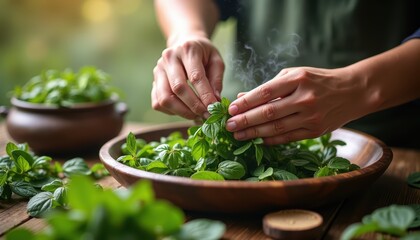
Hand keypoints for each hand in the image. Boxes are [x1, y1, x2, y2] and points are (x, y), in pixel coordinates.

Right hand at [152, 35, 224, 119]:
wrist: (184, 42)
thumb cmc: (203, 54)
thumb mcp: (216, 61)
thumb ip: (217, 80)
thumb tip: (216, 101)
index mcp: (188, 49)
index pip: (195, 77)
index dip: (205, 95)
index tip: (214, 108)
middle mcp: (169, 58)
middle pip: (178, 88)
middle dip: (194, 106)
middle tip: (206, 115)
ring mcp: (158, 70)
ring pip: (165, 98)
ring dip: (182, 112)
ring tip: (196, 116)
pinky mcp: (153, 81)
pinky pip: (158, 103)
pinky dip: (171, 112)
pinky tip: (184, 110)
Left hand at [225, 67, 370, 143]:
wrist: (353, 92)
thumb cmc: (318, 80)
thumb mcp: (295, 75)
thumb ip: (270, 87)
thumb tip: (242, 97)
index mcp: (298, 79)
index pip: (266, 92)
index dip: (246, 102)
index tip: (231, 109)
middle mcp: (305, 98)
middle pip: (269, 112)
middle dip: (246, 120)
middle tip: (229, 126)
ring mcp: (311, 116)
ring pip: (276, 128)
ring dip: (254, 133)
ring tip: (237, 135)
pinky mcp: (315, 131)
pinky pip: (288, 137)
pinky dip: (271, 139)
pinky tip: (257, 140)